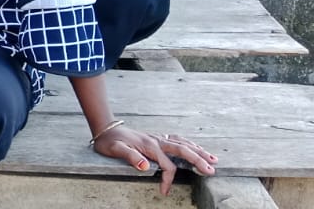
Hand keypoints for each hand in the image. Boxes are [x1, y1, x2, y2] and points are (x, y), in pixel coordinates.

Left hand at [93, 126, 216, 195]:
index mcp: (149, 146)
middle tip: (211, 170)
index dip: (168, 179)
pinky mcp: (158, 137)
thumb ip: (130, 157)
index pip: (167, 165)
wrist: (105, 129)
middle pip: (183, 150)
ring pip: (184, 143)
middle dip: (198, 160)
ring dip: (199, 151)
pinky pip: (178, 140)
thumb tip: (145, 167)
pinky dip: (190, 144)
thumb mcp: (115, 149)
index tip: (164, 191)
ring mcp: (159, 138)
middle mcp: (157, 140)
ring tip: (213, 159)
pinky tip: (197, 148)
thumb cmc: (109, 141)